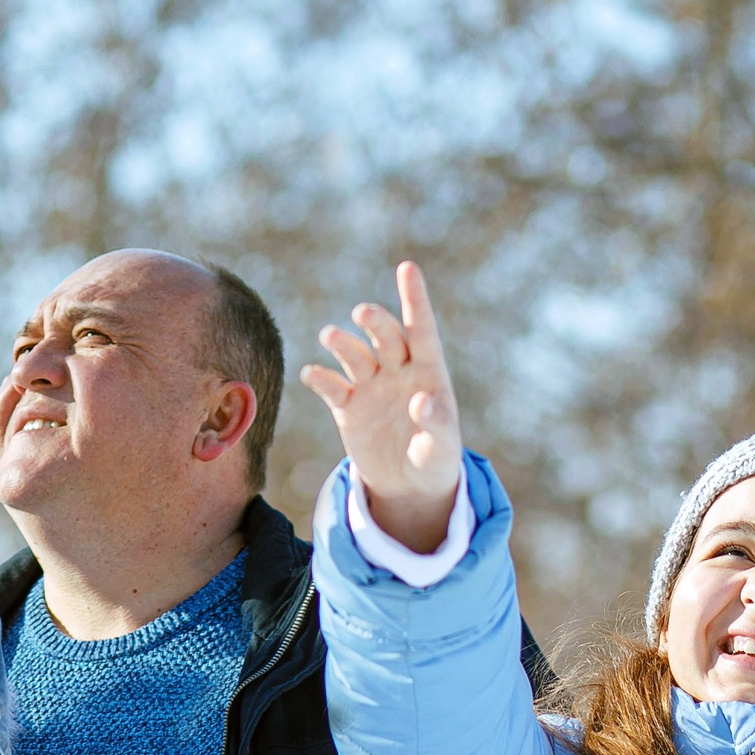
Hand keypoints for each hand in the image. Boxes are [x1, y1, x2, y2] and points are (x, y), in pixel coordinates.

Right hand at [300, 261, 464, 552]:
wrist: (407, 486)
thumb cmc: (434, 462)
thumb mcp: (442, 448)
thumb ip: (436, 423)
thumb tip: (421, 400)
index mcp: (429, 372)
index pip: (421, 329)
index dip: (414, 298)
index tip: (407, 268)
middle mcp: (397, 371)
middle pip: (385, 337)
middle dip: (374, 322)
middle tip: (362, 312)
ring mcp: (370, 386)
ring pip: (354, 355)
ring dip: (342, 343)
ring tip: (329, 336)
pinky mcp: (347, 406)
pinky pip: (330, 386)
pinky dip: (320, 378)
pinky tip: (312, 374)